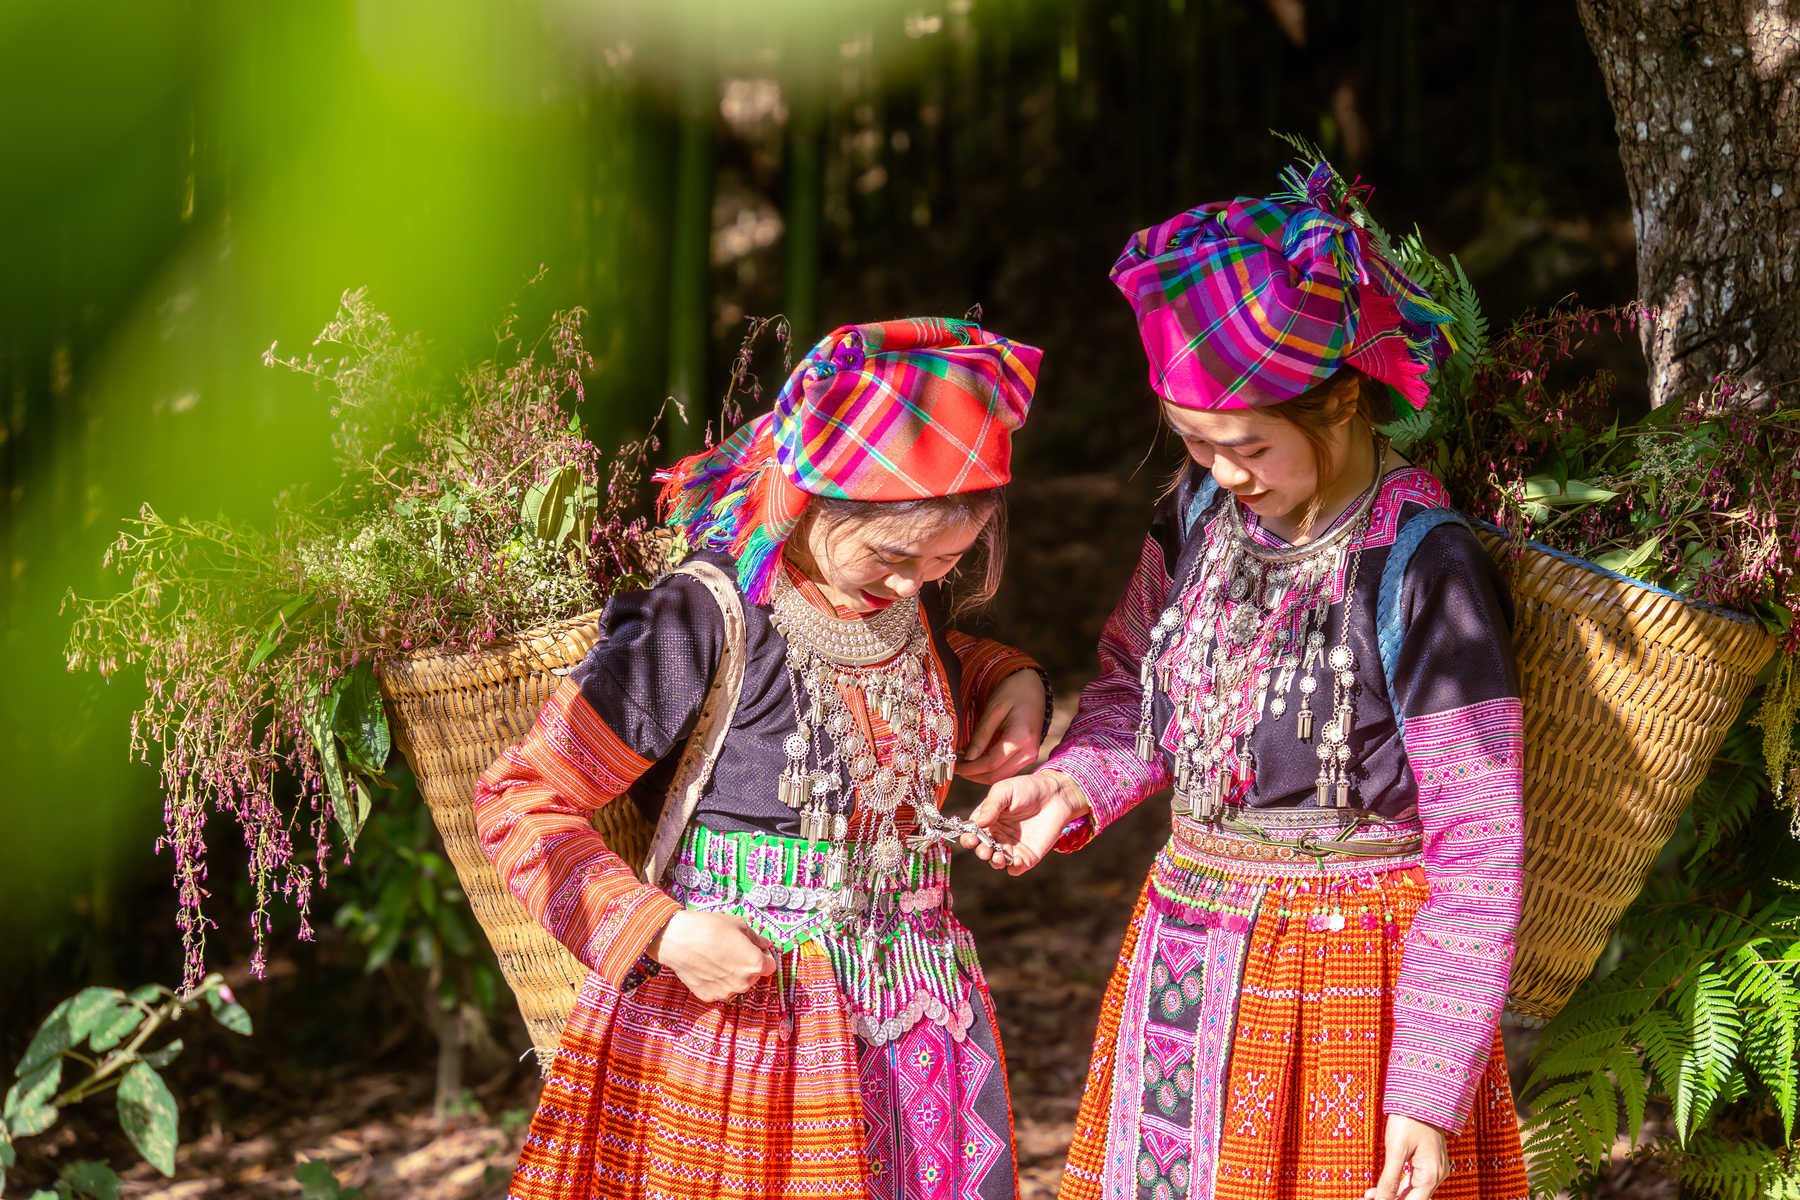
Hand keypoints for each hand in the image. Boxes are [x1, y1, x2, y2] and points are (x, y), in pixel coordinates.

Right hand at [647, 910, 777, 1002]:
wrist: (677, 939)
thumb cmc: (709, 928)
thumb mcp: (738, 924)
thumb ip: (755, 938)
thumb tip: (764, 944)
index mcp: (754, 965)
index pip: (770, 966)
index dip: (764, 956)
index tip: (755, 949)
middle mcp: (743, 983)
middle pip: (753, 976)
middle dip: (747, 965)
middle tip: (733, 950)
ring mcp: (725, 992)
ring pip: (736, 984)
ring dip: (732, 974)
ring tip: (717, 957)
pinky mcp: (709, 996)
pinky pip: (719, 989)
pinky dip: (716, 980)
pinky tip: (707, 966)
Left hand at [958, 670, 1047, 783]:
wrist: (1034, 686)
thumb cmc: (1013, 692)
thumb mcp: (993, 709)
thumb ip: (981, 735)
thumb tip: (968, 758)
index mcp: (1020, 738)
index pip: (990, 763)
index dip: (969, 768)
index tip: (953, 765)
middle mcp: (1029, 751)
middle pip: (996, 775)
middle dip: (973, 775)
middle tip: (955, 767)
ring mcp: (1030, 755)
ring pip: (1002, 776)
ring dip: (981, 774)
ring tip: (964, 765)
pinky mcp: (1028, 755)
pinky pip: (1007, 769)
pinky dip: (991, 769)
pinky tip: (977, 761)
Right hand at [960, 769, 1089, 873]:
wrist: (1055, 796)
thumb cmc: (1027, 789)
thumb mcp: (1005, 791)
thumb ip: (991, 805)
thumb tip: (978, 823)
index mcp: (986, 820)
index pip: (971, 833)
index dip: (968, 838)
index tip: (971, 838)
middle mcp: (996, 836)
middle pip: (981, 850)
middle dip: (981, 852)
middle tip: (985, 850)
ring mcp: (1011, 847)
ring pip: (996, 862)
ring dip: (994, 861)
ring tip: (998, 856)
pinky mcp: (1026, 856)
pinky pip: (1015, 868)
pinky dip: (1013, 868)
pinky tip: (1016, 859)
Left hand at [1364, 1114, 1449, 1199]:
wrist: (1421, 1094)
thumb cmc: (1409, 1118)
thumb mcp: (1396, 1149)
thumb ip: (1390, 1178)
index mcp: (1431, 1175)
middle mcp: (1436, 1174)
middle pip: (1413, 1198)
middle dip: (1389, 1199)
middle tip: (1366, 1198)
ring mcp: (1433, 1167)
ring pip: (1412, 1189)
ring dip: (1392, 1193)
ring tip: (1369, 1195)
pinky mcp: (1427, 1160)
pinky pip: (1412, 1178)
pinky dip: (1398, 1184)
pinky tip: (1380, 1187)